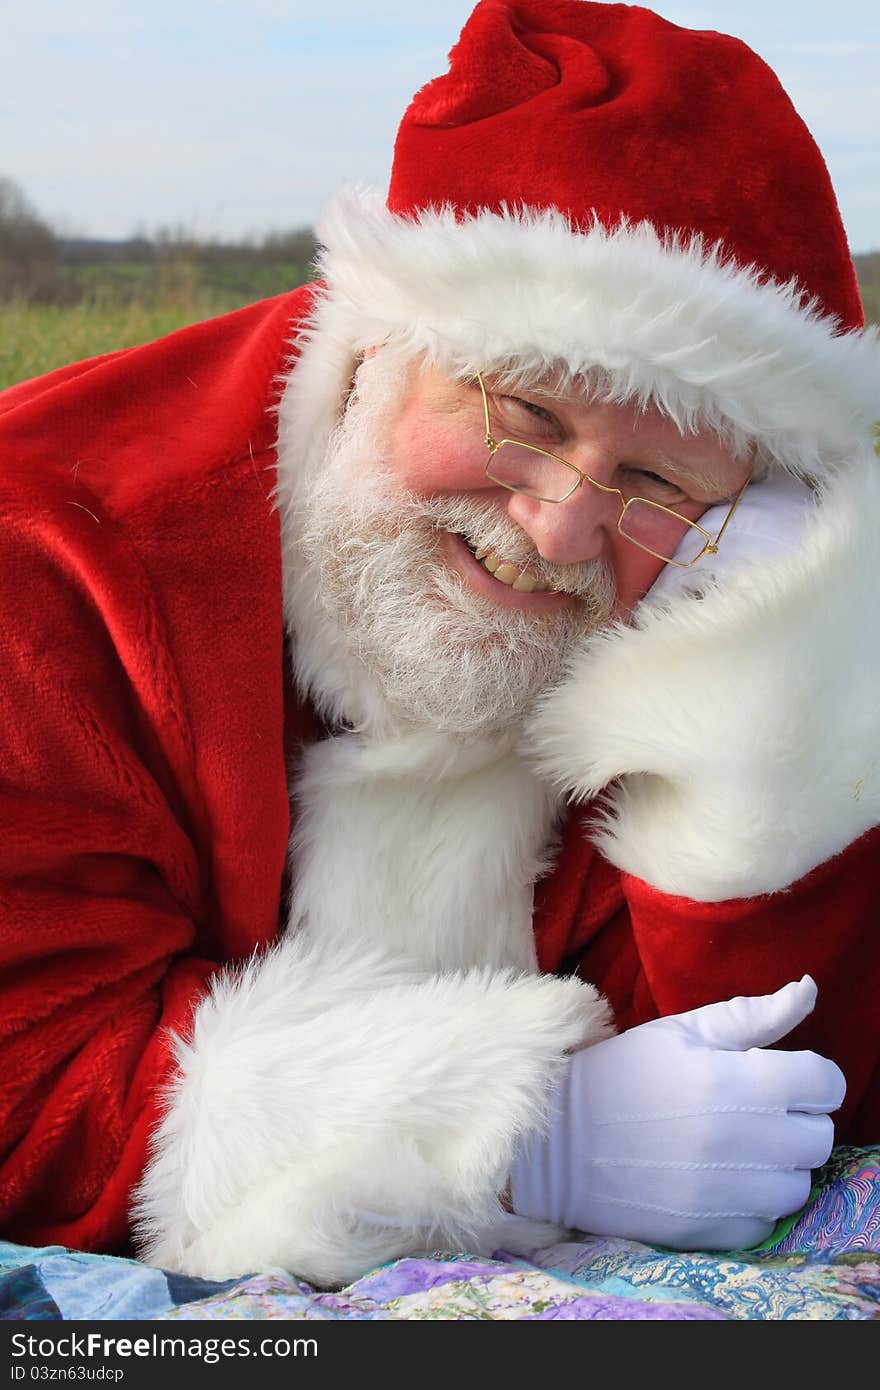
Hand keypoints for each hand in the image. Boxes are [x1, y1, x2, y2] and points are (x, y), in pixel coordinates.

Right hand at [509, 976, 844, 1249]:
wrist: (556, 1140)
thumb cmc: (620, 1074)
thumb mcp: (681, 1031)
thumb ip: (752, 1014)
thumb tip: (808, 990)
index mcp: (738, 1080)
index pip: (825, 1081)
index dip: (810, 1075)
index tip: (782, 1076)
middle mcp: (742, 1139)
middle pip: (819, 1136)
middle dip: (796, 1119)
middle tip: (755, 1110)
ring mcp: (728, 1190)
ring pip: (798, 1184)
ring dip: (779, 1165)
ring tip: (737, 1146)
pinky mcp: (711, 1230)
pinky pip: (765, 1220)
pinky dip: (751, 1202)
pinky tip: (718, 1179)